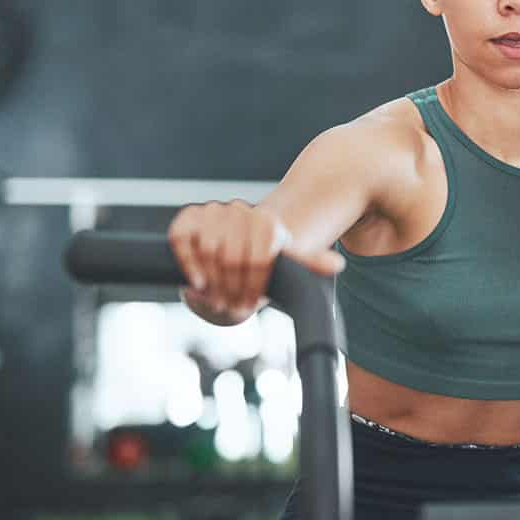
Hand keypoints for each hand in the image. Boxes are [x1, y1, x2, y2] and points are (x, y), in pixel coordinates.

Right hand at [168, 200, 344, 319]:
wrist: (230, 259)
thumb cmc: (260, 269)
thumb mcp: (286, 268)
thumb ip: (308, 264)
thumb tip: (337, 264)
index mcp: (268, 223)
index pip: (260, 258)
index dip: (253, 286)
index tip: (250, 306)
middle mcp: (241, 211)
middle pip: (233, 257)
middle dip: (232, 288)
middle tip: (231, 307)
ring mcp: (213, 212)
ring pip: (209, 248)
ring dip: (212, 281)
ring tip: (217, 300)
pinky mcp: (188, 218)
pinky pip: (183, 238)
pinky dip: (189, 263)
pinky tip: (198, 285)